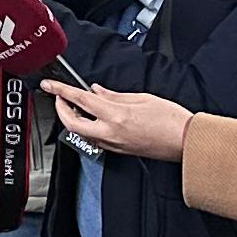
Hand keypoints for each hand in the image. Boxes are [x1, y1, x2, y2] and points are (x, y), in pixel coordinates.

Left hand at [45, 77, 186, 160]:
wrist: (187, 142)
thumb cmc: (172, 120)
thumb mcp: (142, 98)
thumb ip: (114, 95)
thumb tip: (97, 91)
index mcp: (116, 116)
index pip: (80, 100)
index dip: (61, 91)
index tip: (49, 86)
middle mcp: (111, 133)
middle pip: (72, 123)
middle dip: (61, 109)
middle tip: (60, 97)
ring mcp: (114, 144)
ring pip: (82, 133)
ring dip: (74, 119)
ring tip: (77, 105)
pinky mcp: (119, 150)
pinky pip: (95, 139)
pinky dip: (88, 127)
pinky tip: (93, 118)